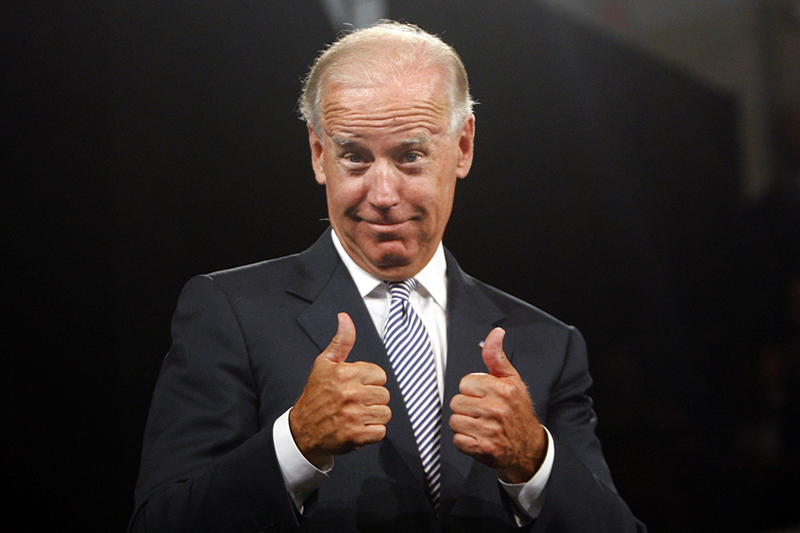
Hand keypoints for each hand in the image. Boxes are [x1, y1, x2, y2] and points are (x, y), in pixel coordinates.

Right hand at [289, 313, 391, 468]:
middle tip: (355, 402)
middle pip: (384, 394)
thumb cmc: (316, 394)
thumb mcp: (325, 363)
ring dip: (373, 416)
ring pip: (385, 413)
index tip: (356, 386)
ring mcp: (353, 415)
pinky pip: (380, 431)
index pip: (380, 375)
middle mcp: (350, 393)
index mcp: (346, 373)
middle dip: (372, 399)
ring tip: (356, 415)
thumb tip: (345, 317)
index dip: (370, 381)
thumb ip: (341, 341)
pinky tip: (357, 427)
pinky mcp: (355, 435)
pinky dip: (371, 432)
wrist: (302, 429)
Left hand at [449, 327, 545, 482]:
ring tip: (479, 424)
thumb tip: (496, 333)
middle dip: (465, 406)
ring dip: (463, 424)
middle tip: (481, 411)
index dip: (471, 389)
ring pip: (454, 421)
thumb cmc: (517, 409)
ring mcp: (490, 431)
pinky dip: (464, 440)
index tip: (483, 395)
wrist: (528, 446)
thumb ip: (496, 356)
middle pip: (456, 402)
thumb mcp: (511, 379)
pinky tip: (478, 437)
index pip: (465, 383)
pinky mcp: (483, 449)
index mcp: (503, 389)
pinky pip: (457, 440)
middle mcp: (497, 410)